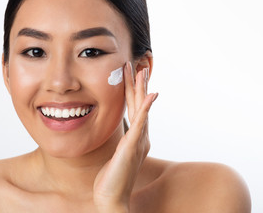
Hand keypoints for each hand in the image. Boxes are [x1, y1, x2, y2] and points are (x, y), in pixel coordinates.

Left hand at [93, 61, 157, 211]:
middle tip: (134, 64)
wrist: (112, 198)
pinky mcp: (132, 146)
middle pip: (139, 104)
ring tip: (141, 71)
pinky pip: (140, 123)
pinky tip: (150, 94)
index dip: (132, 91)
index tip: (129, 74)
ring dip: (141, 89)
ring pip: (141, 109)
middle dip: (137, 84)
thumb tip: (120, 128)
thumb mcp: (116, 153)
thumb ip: (121, 140)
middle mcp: (140, 137)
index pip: (134, 108)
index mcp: (135, 137)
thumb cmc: (112, 178)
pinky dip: (146, 108)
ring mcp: (138, 141)